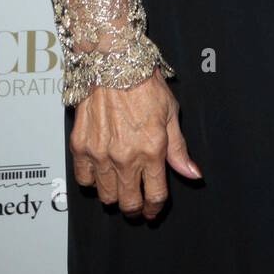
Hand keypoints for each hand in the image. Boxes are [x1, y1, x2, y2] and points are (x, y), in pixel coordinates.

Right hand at [69, 67, 201, 219]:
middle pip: (128, 203)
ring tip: (120, 188)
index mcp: (152, 150)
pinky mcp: (80, 146)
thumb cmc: (144, 83)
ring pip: (106, 195)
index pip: (155, 196)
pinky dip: (92, 181)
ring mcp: (100, 154)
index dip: (156, 209)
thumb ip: (179, 149)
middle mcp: (125, 157)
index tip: (154, 210)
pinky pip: (84, 179)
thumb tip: (192, 174)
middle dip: (135, 210)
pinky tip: (101, 172)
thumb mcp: (171, 114)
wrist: (113, 63)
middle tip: (137, 206)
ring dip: (115, 196)